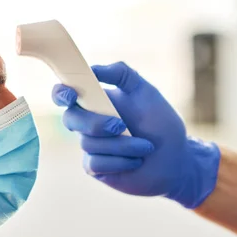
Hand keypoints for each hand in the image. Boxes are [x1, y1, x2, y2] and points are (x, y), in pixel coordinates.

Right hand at [52, 61, 220, 208]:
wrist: (176, 159)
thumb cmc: (160, 123)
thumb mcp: (146, 92)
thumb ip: (122, 74)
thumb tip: (93, 69)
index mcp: (95, 101)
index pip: (64, 94)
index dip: (60, 94)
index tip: (71, 96)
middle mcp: (87, 123)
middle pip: (70, 119)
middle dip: (96, 124)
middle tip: (121, 126)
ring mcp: (90, 146)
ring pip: (89, 143)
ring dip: (122, 145)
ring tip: (146, 147)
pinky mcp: (94, 167)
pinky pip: (96, 162)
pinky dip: (121, 161)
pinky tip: (136, 161)